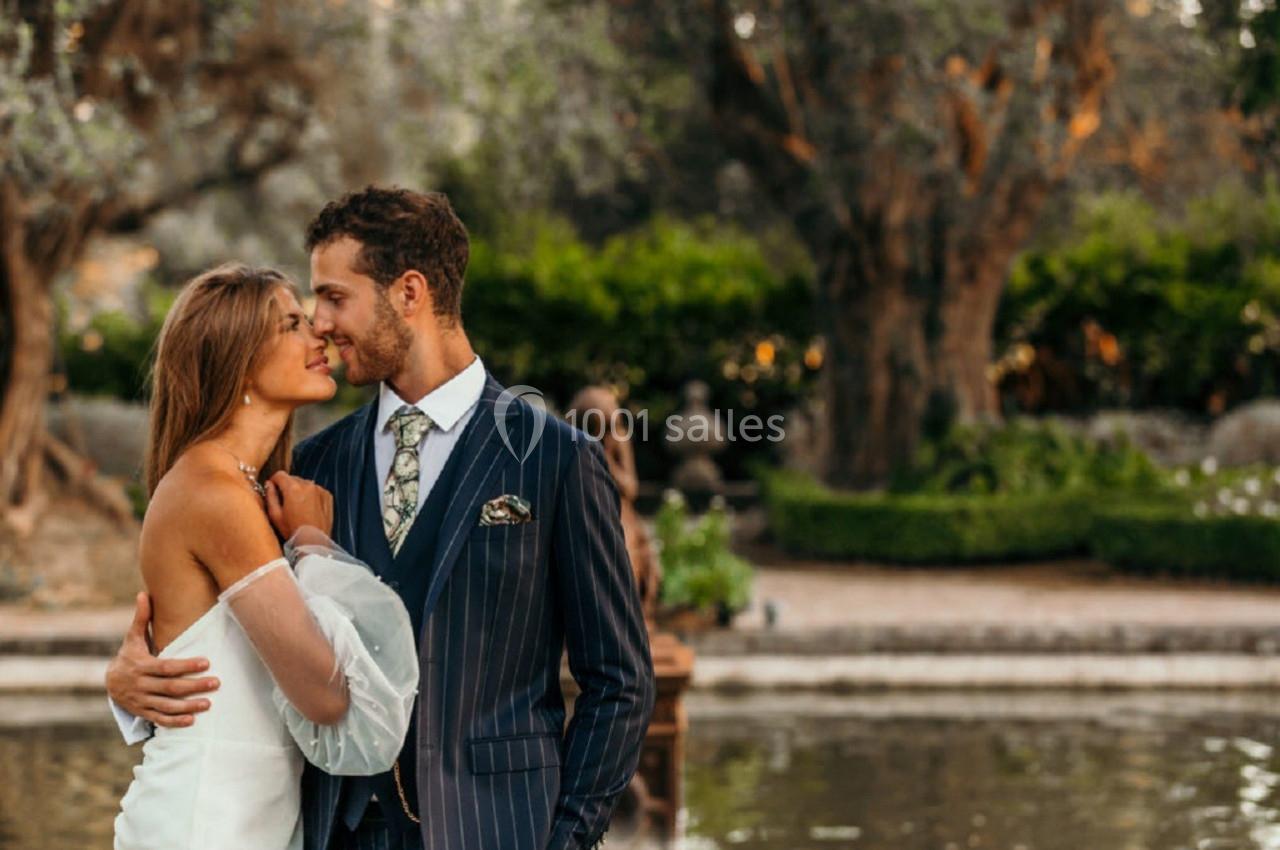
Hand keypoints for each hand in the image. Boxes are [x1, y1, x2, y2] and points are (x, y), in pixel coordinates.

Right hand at [105, 592, 219, 727]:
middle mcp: (140, 685)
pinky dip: (174, 722)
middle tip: (216, 683)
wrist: (109, 682)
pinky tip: (192, 721)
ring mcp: (141, 701)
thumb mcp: (133, 638)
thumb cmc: (129, 655)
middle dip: (194, 686)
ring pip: (166, 705)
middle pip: (170, 687)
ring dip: (188, 706)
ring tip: (208, 703)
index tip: (207, 662)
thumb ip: (141, 618)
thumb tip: (143, 593)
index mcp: (141, 665)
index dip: (186, 665)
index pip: (166, 667)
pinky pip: (159, 719)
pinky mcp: (143, 713)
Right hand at [265, 472, 332, 540]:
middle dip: (287, 487)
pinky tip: (308, 508)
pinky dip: (310, 495)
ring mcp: (319, 489)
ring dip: (299, 490)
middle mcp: (308, 485)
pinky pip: (315, 490)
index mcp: (293, 488)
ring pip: (304, 484)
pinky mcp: (327, 495)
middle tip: (285, 502)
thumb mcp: (275, 515)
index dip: (273, 481)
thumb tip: (269, 484)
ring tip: (297, 507)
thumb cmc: (292, 530)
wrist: (314, 541)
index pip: (280, 474)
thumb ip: (270, 496)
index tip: (272, 489)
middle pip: (293, 478)